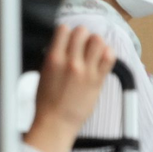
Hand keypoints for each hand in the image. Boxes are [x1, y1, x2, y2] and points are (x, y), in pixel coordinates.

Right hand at [24, 25, 115, 151]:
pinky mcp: (98, 80)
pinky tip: (102, 58)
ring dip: (96, 43)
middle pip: (82, 32)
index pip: (63, 30)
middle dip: (82, 35)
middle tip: (81, 44)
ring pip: (98, 41)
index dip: (66, 31)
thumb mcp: (43, 73)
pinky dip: (107, 53)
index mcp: (53, 59)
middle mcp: (71, 62)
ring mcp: (86, 71)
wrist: (56, 121)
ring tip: (93, 50)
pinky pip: (109, 58)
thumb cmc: (47, 101)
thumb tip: (62, 46)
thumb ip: (54, 57)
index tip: (67, 37)